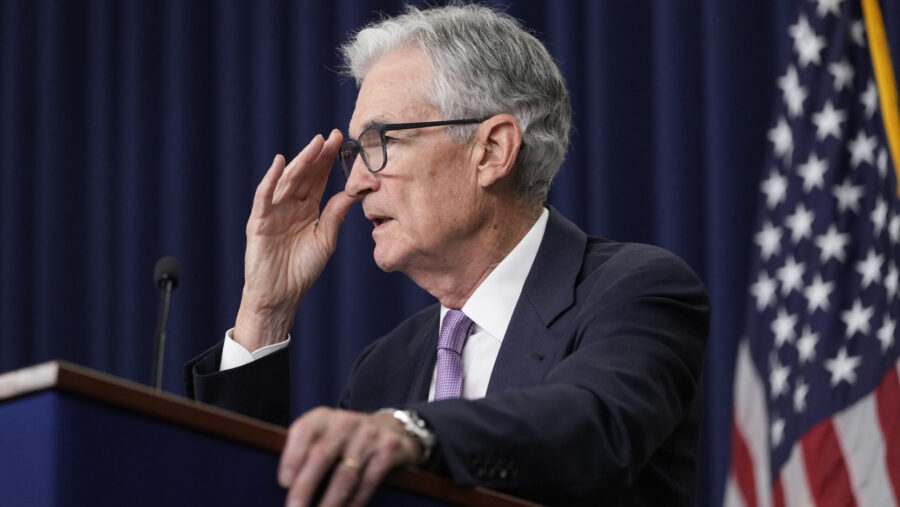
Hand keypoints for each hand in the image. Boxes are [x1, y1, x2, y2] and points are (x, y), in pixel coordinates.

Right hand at [234, 130, 360, 350]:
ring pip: (288, 181)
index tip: (342, 142)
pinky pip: (264, 197)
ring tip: (315, 144)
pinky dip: (270, 180)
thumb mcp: (326, 239)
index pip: (318, 179)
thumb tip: (355, 192)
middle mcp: (290, 206)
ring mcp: (274, 212)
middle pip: (304, 175)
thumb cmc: (302, 271)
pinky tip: (280, 163)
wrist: (281, 296)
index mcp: (307, 209)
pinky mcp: (259, 222)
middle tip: (332, 136)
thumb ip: (336, 215)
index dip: (328, 161)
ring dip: (301, 162)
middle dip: (317, 155)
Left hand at [278, 407, 422, 506]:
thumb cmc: (345, 439)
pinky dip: (354, 503)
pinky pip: (367, 482)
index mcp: (323, 417)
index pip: (304, 431)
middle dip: (305, 487)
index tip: (284, 483)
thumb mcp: (325, 435)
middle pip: (321, 456)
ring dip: (330, 503)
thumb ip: (305, 452)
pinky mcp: (388, 450)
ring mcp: (369, 435)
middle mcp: (346, 422)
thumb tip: (287, 485)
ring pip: (345, 475)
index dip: (292, 457)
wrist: (390, 429)